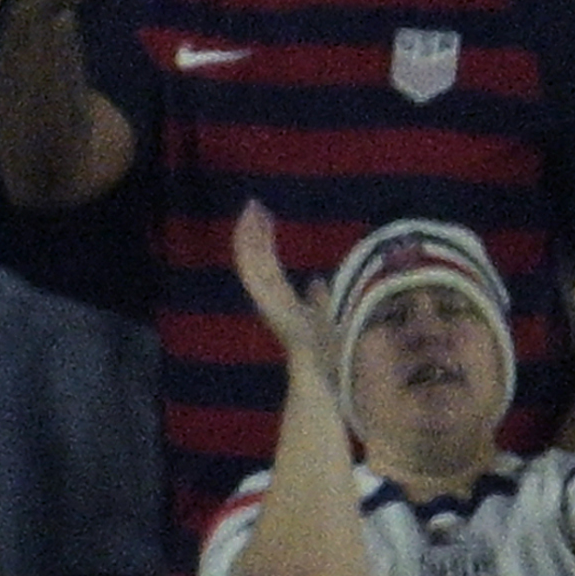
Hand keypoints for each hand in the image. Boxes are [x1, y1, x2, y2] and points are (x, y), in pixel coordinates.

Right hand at [230, 199, 331, 362]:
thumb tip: (316, 281)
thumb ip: (317, 299)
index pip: (268, 266)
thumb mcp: (323, 316)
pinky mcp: (268, 304)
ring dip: (250, 236)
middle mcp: (270, 300)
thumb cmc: (324, 351)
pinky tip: (252, 232)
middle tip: (251, 204)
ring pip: (252, 263)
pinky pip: (256, 274)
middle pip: (257, 260)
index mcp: (281, 301)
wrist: (320, 372)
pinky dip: (252, 252)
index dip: (263, 241)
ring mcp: (267, 302)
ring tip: (250, 210)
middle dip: (252, 233)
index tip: (263, 217)